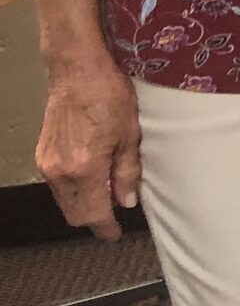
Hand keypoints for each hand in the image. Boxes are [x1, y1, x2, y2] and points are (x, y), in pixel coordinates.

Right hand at [36, 54, 140, 238]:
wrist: (78, 71)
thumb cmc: (110, 96)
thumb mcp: (130, 135)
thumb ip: (127, 172)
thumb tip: (128, 201)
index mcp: (85, 169)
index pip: (93, 214)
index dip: (105, 228)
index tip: (114, 234)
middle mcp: (60, 172)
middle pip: (74, 213)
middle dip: (94, 219)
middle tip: (115, 213)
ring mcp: (47, 164)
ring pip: (64, 200)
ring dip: (83, 203)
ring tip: (106, 192)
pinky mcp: (42, 154)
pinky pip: (57, 184)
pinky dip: (73, 188)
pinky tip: (90, 176)